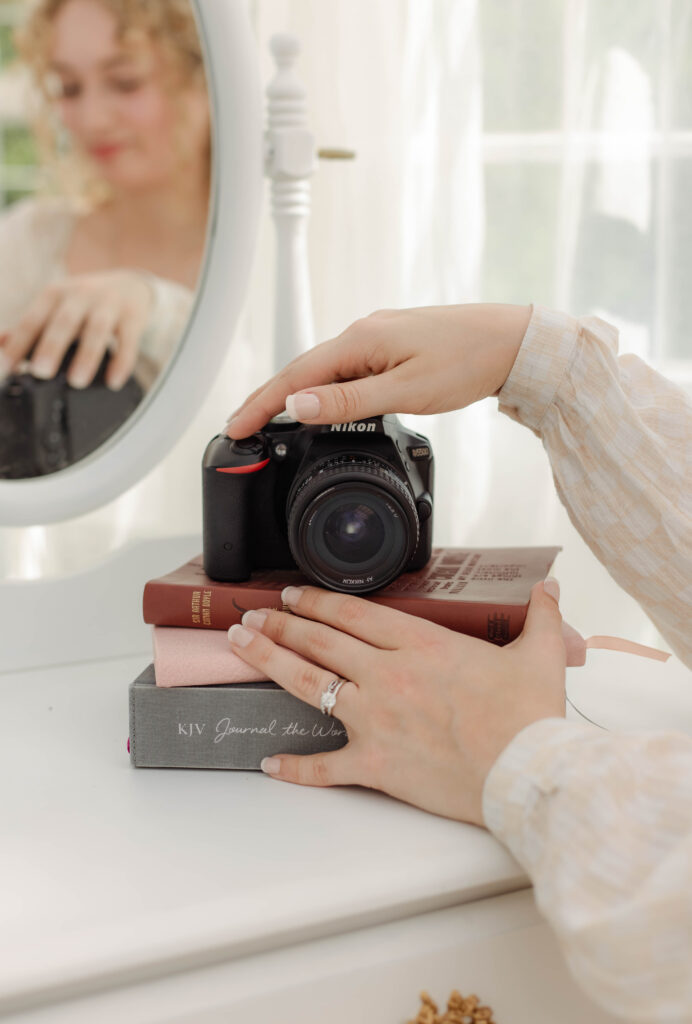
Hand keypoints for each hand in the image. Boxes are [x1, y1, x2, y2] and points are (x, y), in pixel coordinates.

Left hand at [0, 270, 152, 389]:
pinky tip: (114, 381)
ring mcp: (108, 305)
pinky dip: (121, 362)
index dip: (18, 344)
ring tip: (77, 381)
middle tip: (41, 372)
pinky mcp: (133, 317)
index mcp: (55, 294)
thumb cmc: (85, 303)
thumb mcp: (56, 308)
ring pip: (97, 330)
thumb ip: (31, 328)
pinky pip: (128, 341)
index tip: (6, 367)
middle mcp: (81, 295)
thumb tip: (1, 347)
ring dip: (86, 356)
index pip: (32, 320)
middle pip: (64, 322)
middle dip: (52, 347)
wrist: (129, 285)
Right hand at [226, 304, 531, 438]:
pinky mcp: (392, 345)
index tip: (234, 428)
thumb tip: (296, 404)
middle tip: (240, 429)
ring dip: (294, 394)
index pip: (294, 377)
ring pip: (323, 370)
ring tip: (269, 421)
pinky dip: (322, 388)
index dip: (260, 404)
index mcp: (360, 341)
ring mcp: (377, 337)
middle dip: (267, 400)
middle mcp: (362, 333)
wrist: (512, 341)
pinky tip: (320, 402)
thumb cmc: (468, 362)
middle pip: (301, 371)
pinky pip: (345, 368)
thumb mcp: (406, 390)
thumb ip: (348, 401)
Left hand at [228, 578, 566, 825]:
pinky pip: (325, 767)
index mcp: (421, 645)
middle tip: (251, 616)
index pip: (353, 614)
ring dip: (269, 662)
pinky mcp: (376, 764)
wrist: (528, 775)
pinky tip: (271, 764)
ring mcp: (376, 719)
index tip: (292, 595)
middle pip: (320, 641)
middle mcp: (388, 676)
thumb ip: (541, 615)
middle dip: (280, 624)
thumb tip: (549, 586)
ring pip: (308, 684)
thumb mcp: (541, 655)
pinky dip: (296, 767)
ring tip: (241, 647)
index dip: (317, 601)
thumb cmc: (530, 717)